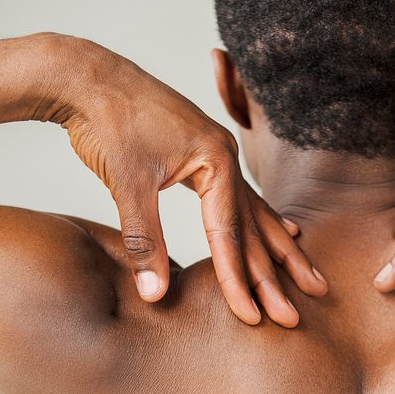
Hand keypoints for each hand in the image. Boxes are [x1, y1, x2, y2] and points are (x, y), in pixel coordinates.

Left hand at [52, 39, 325, 326]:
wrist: (86, 77)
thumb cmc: (108, 122)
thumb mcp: (127, 184)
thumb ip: (146, 241)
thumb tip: (155, 294)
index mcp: (216, 162)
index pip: (229, 234)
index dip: (238, 280)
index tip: (250, 317)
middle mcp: (226, 158)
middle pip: (253, 228)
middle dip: (274, 275)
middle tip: (293, 315)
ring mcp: (218, 154)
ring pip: (254, 214)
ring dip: (278, 250)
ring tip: (308, 276)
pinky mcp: (203, 155)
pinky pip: (240, 198)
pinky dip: (260, 221)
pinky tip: (282, 229)